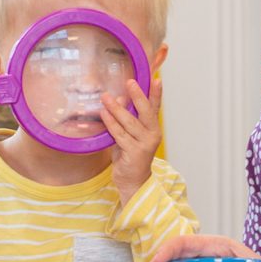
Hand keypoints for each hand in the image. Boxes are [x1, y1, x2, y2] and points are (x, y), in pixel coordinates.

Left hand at [102, 75, 164, 205]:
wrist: (133, 182)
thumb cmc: (130, 156)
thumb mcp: (130, 135)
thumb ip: (126, 119)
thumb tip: (117, 98)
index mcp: (153, 129)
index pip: (155, 108)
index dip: (156, 94)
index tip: (156, 79)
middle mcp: (153, 135)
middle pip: (145, 112)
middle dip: (138, 96)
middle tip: (130, 82)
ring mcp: (144, 144)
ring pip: (130, 122)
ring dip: (117, 108)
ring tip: (106, 97)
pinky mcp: (134, 153)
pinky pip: (120, 134)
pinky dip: (111, 123)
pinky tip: (104, 114)